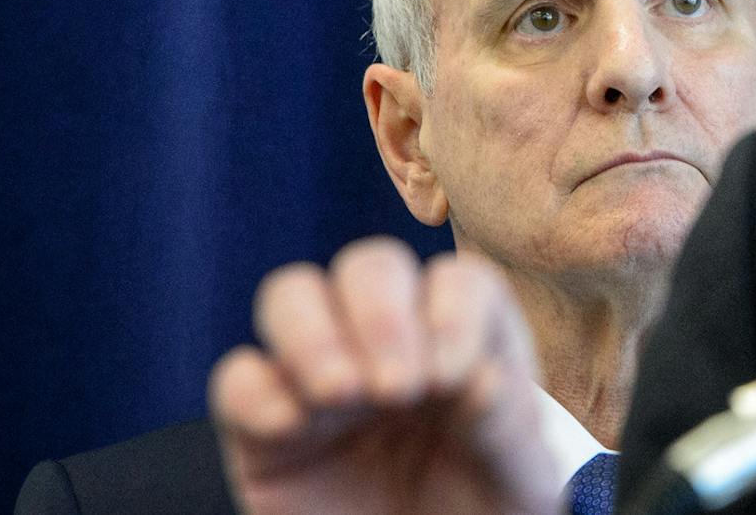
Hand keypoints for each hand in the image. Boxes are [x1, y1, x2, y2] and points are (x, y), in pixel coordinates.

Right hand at [208, 237, 560, 514]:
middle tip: (398, 390)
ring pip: (292, 294)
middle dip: (382, 315)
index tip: (452, 381)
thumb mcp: (517, 476)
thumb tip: (481, 379)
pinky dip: (256, 392)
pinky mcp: (264, 427)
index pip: (457, 281)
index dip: (452, 315)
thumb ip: (506, 425)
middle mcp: (391, 340)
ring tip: (341, 396)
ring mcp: (322, 374)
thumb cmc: (484, 510)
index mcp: (464, 337)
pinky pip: (238, 377)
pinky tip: (293, 428)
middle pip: (371, 266)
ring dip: (312, 333)